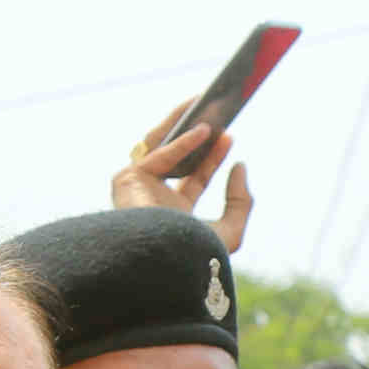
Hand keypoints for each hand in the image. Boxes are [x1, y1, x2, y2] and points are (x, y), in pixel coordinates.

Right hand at [113, 103, 251, 252]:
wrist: (167, 264)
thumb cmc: (194, 257)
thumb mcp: (230, 231)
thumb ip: (240, 202)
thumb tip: (241, 167)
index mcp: (171, 214)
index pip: (194, 178)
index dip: (212, 157)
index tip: (230, 138)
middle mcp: (150, 200)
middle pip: (173, 157)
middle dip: (193, 134)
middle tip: (217, 116)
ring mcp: (136, 189)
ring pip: (158, 145)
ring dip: (180, 123)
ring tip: (204, 104)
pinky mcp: (127, 180)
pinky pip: (157, 153)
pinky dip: (182, 142)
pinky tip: (205, 131)